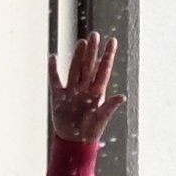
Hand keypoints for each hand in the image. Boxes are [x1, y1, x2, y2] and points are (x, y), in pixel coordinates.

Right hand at [49, 31, 121, 148]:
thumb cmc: (90, 130)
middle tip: (95, 34)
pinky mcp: (59, 96)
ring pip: (75, 69)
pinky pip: (55, 80)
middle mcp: (85, 88)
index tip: (112, 41)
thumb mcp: (101, 118)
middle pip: (89, 65)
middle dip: (93, 51)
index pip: (103, 70)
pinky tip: (53, 57)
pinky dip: (53, 70)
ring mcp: (72, 90)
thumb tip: (122, 96)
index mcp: (97, 92)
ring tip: (82, 42)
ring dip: (78, 55)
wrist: (74, 141)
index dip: (108, 56)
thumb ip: (109, 106)